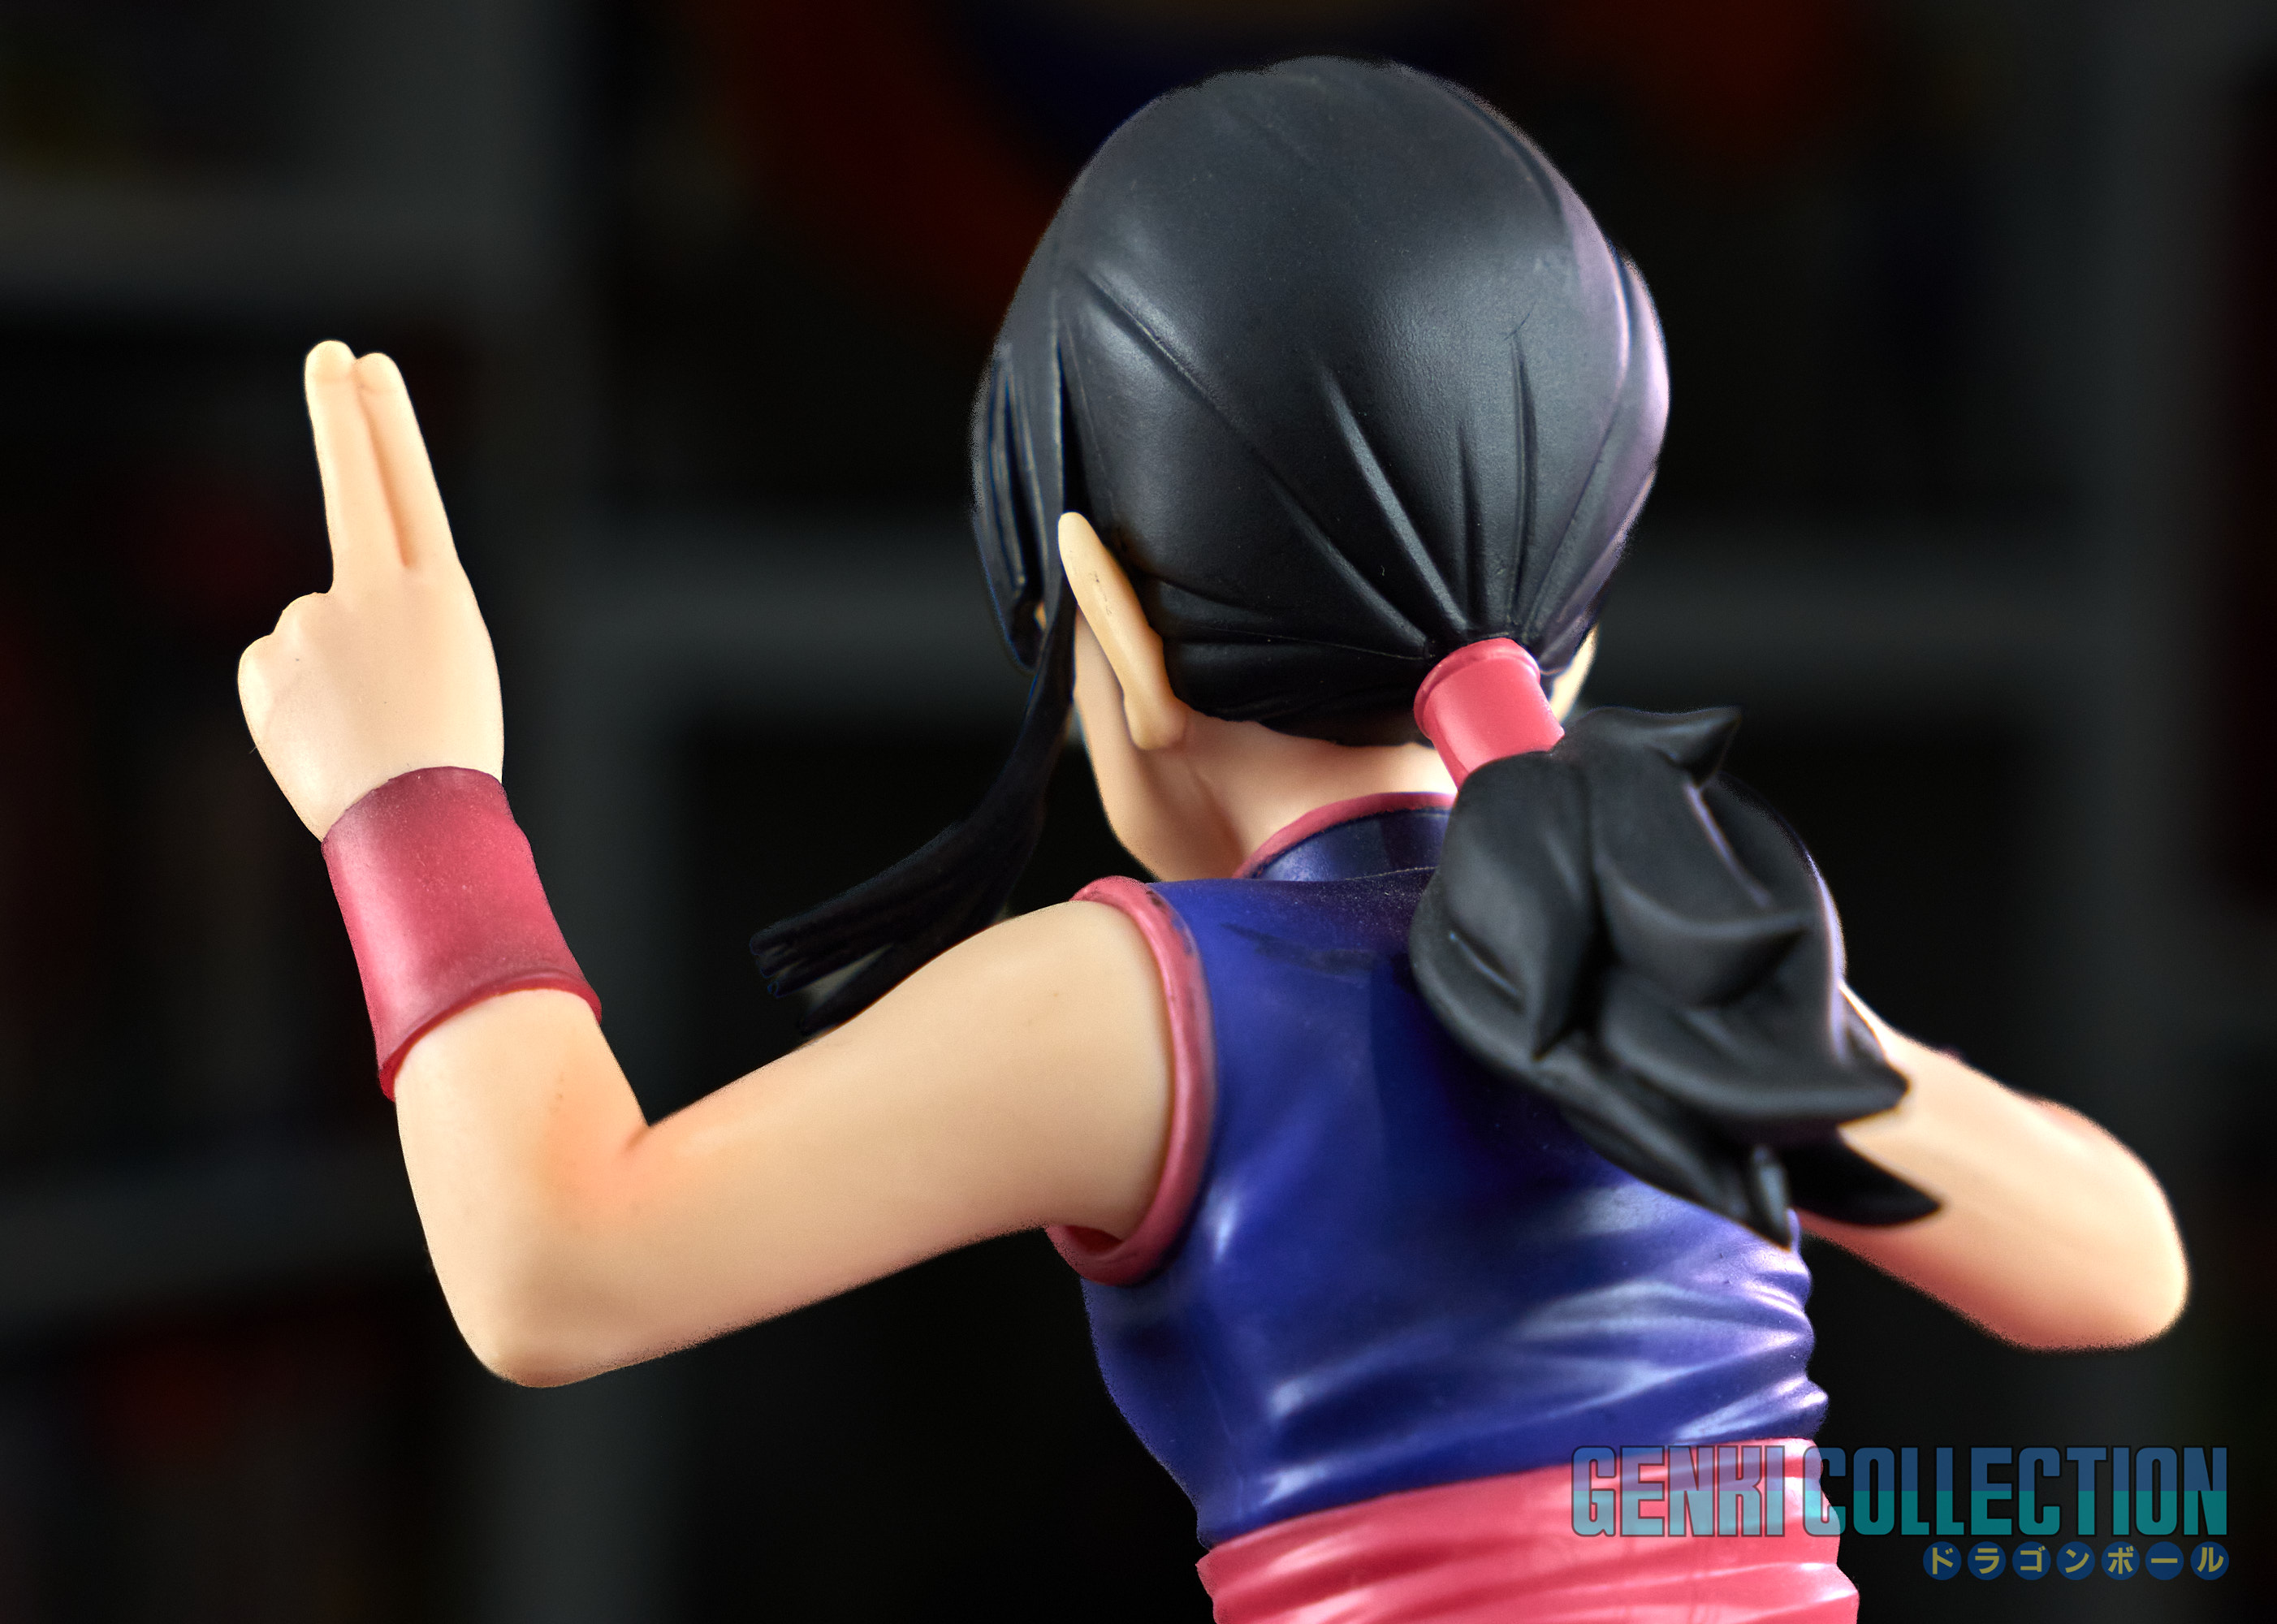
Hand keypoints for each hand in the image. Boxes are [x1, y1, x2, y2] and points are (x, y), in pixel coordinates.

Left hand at [240, 342, 502, 838]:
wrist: (413, 826)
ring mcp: (311, 624)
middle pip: (355, 482)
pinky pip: (279, 668)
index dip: (386, 422)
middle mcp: (373, 593)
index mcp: (439, 594)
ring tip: (371, 725)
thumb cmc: (447, 753)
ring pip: (316, 625)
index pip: (406, 483)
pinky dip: (300, 699)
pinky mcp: (264, 665)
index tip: (368, 366)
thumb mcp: (445, 666)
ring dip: (335, 668)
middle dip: (344, 412)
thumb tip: (310, 612)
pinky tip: (330, 735)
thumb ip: (388, 617)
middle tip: (331, 354)